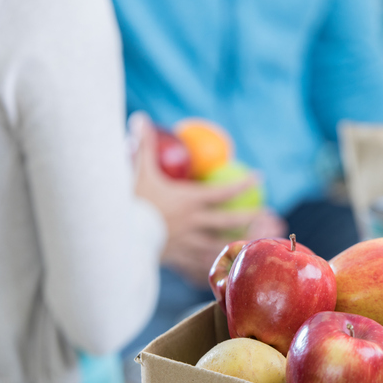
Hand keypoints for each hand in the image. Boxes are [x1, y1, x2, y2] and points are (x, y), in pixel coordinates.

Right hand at [130, 113, 278, 286]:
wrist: (115, 237)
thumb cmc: (129, 200)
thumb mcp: (137, 171)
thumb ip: (142, 146)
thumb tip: (140, 118)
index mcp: (188, 201)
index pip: (222, 191)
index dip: (243, 184)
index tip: (259, 178)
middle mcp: (193, 223)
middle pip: (228, 220)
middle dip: (249, 216)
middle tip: (266, 212)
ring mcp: (186, 243)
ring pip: (219, 243)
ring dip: (239, 240)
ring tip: (256, 241)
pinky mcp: (177, 259)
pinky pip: (201, 262)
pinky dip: (216, 262)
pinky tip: (227, 264)